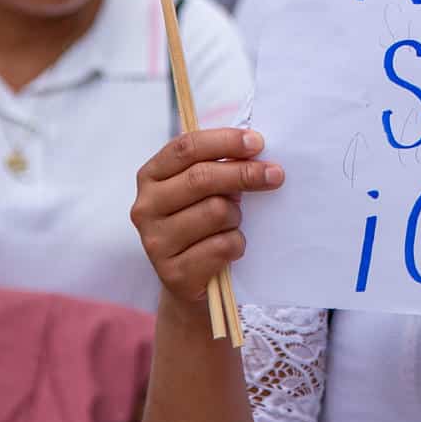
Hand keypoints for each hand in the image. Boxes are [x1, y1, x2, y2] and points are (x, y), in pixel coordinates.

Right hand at [131, 129, 283, 305]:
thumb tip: (255, 149)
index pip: (186, 148)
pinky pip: (222, 246)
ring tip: (231, 224)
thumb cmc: (202, 224)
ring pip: (215, 212)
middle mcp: (145, 207)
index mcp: (151, 177)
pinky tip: (229, 249)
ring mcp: (155, 241)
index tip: (257, 142)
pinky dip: (236, 245)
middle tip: (274, 175)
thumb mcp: (204, 189)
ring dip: (236, 217)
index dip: (225, 141)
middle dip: (244, 173)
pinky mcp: (173, 272)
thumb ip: (218, 166)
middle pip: (201, 178)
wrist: (190, 280)